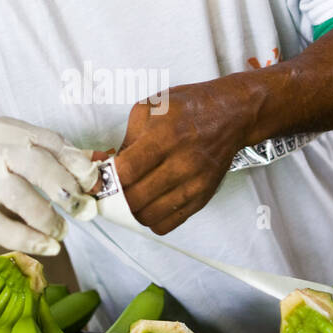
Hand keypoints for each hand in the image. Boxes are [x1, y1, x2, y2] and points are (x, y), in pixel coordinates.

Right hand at [0, 117, 98, 254]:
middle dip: (67, 187)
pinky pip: (4, 228)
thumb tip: (89, 168)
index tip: (91, 181)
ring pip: (21, 195)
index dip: (76, 162)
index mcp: (5, 131)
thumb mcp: (3, 146)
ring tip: (62, 231)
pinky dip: (31, 239)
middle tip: (83, 208)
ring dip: (50, 217)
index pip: (49, 140)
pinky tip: (48, 246)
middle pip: (37, 161)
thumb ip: (42, 154)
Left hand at [114, 77, 249, 234]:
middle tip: (112, 189)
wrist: (231, 115)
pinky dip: (153, 219)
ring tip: (131, 196)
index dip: (107, 179)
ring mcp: (194, 184)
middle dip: (116, 196)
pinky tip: (150, 203)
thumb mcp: (150, 108)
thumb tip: (109, 167)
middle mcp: (181, 163)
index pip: (126, 172)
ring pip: (149, 217)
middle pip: (135, 199)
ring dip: (133, 210)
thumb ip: (127, 139)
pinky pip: (169, 224)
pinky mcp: (202, 197)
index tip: (101, 177)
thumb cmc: (188, 107)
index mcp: (164, 137)